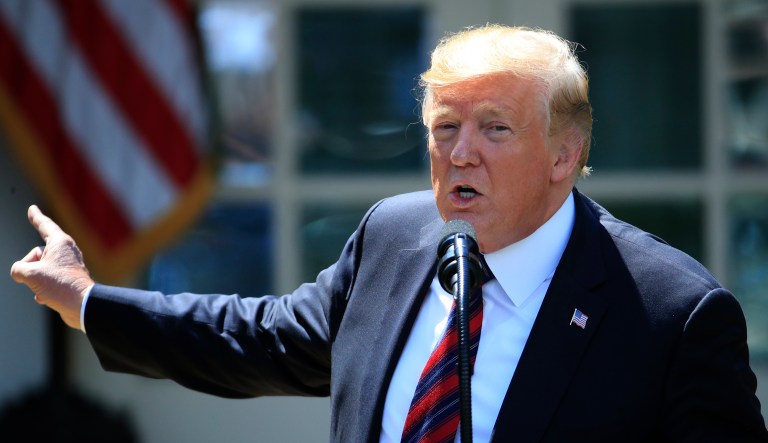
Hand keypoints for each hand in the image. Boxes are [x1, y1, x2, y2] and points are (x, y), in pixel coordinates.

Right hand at [10, 205, 94, 329]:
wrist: (82, 305)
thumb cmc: (60, 285)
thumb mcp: (30, 274)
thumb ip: (18, 268)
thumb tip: (20, 272)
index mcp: (61, 243)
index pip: (44, 225)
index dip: (36, 217)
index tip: (32, 209)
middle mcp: (67, 251)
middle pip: (37, 254)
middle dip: (30, 267)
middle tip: (36, 278)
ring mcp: (69, 266)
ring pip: (41, 269)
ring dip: (36, 281)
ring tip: (46, 289)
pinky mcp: (70, 279)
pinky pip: (48, 281)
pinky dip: (43, 289)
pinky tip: (46, 298)